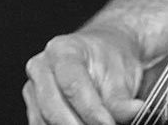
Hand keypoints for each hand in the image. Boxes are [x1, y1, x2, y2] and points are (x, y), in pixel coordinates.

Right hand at [23, 26, 144, 124]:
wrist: (107, 53)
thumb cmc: (112, 59)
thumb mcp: (123, 75)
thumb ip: (123, 99)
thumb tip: (134, 111)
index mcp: (63, 50)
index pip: (73, 86)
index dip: (92, 110)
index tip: (109, 124)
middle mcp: (42, 66)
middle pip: (53, 108)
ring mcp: (33, 88)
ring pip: (45, 121)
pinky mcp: (33, 108)